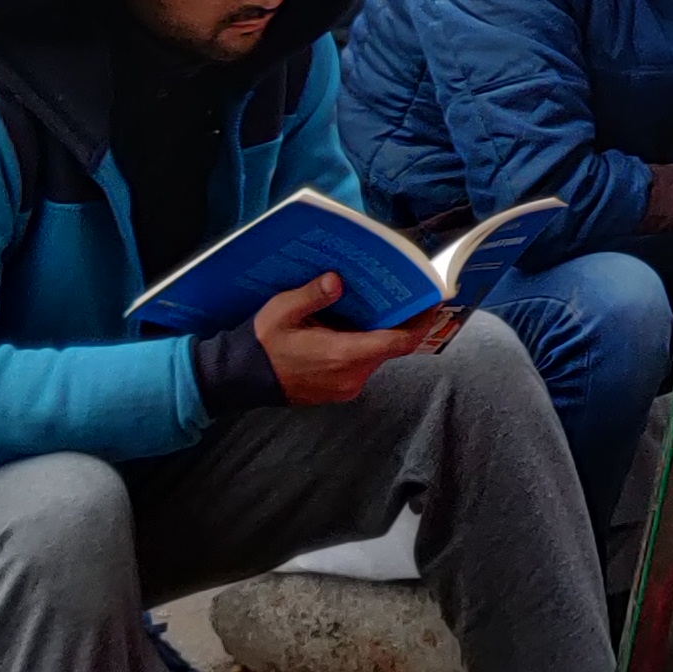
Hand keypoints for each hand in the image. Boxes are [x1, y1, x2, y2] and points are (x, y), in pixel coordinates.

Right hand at [249, 270, 444, 405]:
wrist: (239, 378)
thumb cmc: (262, 343)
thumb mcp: (283, 311)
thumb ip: (313, 295)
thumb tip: (336, 281)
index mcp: (344, 355)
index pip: (398, 341)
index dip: (421, 322)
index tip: (433, 301)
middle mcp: (351, 376)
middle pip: (390, 347)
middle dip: (400, 322)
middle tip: (403, 294)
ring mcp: (345, 387)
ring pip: (375, 357)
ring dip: (379, 335)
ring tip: (378, 306)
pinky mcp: (337, 391)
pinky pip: (361, 366)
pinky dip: (364, 347)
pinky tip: (353, 328)